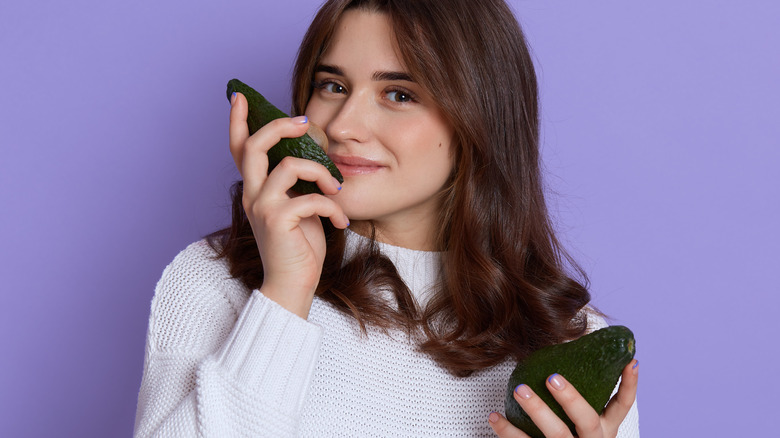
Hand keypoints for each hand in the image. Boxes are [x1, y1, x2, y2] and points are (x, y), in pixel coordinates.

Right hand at [229, 92, 348, 318]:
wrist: (293, 285)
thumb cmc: (299, 246)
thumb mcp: (298, 206)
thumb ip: (297, 183)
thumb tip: (313, 157)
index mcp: (256, 189)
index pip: (240, 149)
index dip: (238, 121)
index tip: (240, 96)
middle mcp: (252, 195)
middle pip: (255, 146)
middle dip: (280, 126)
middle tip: (305, 122)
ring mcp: (262, 207)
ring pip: (288, 165)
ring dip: (321, 172)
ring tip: (336, 187)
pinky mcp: (277, 221)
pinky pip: (309, 197)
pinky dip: (332, 207)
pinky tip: (341, 221)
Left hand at [489, 359, 637, 437]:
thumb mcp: (584, 427)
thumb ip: (578, 401)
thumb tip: (564, 350)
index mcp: (605, 432)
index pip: (622, 407)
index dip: (629, 385)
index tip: (629, 361)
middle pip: (587, 420)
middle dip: (570, 398)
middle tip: (551, 377)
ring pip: (555, 435)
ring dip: (537, 410)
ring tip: (519, 390)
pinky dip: (507, 431)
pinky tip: (494, 416)